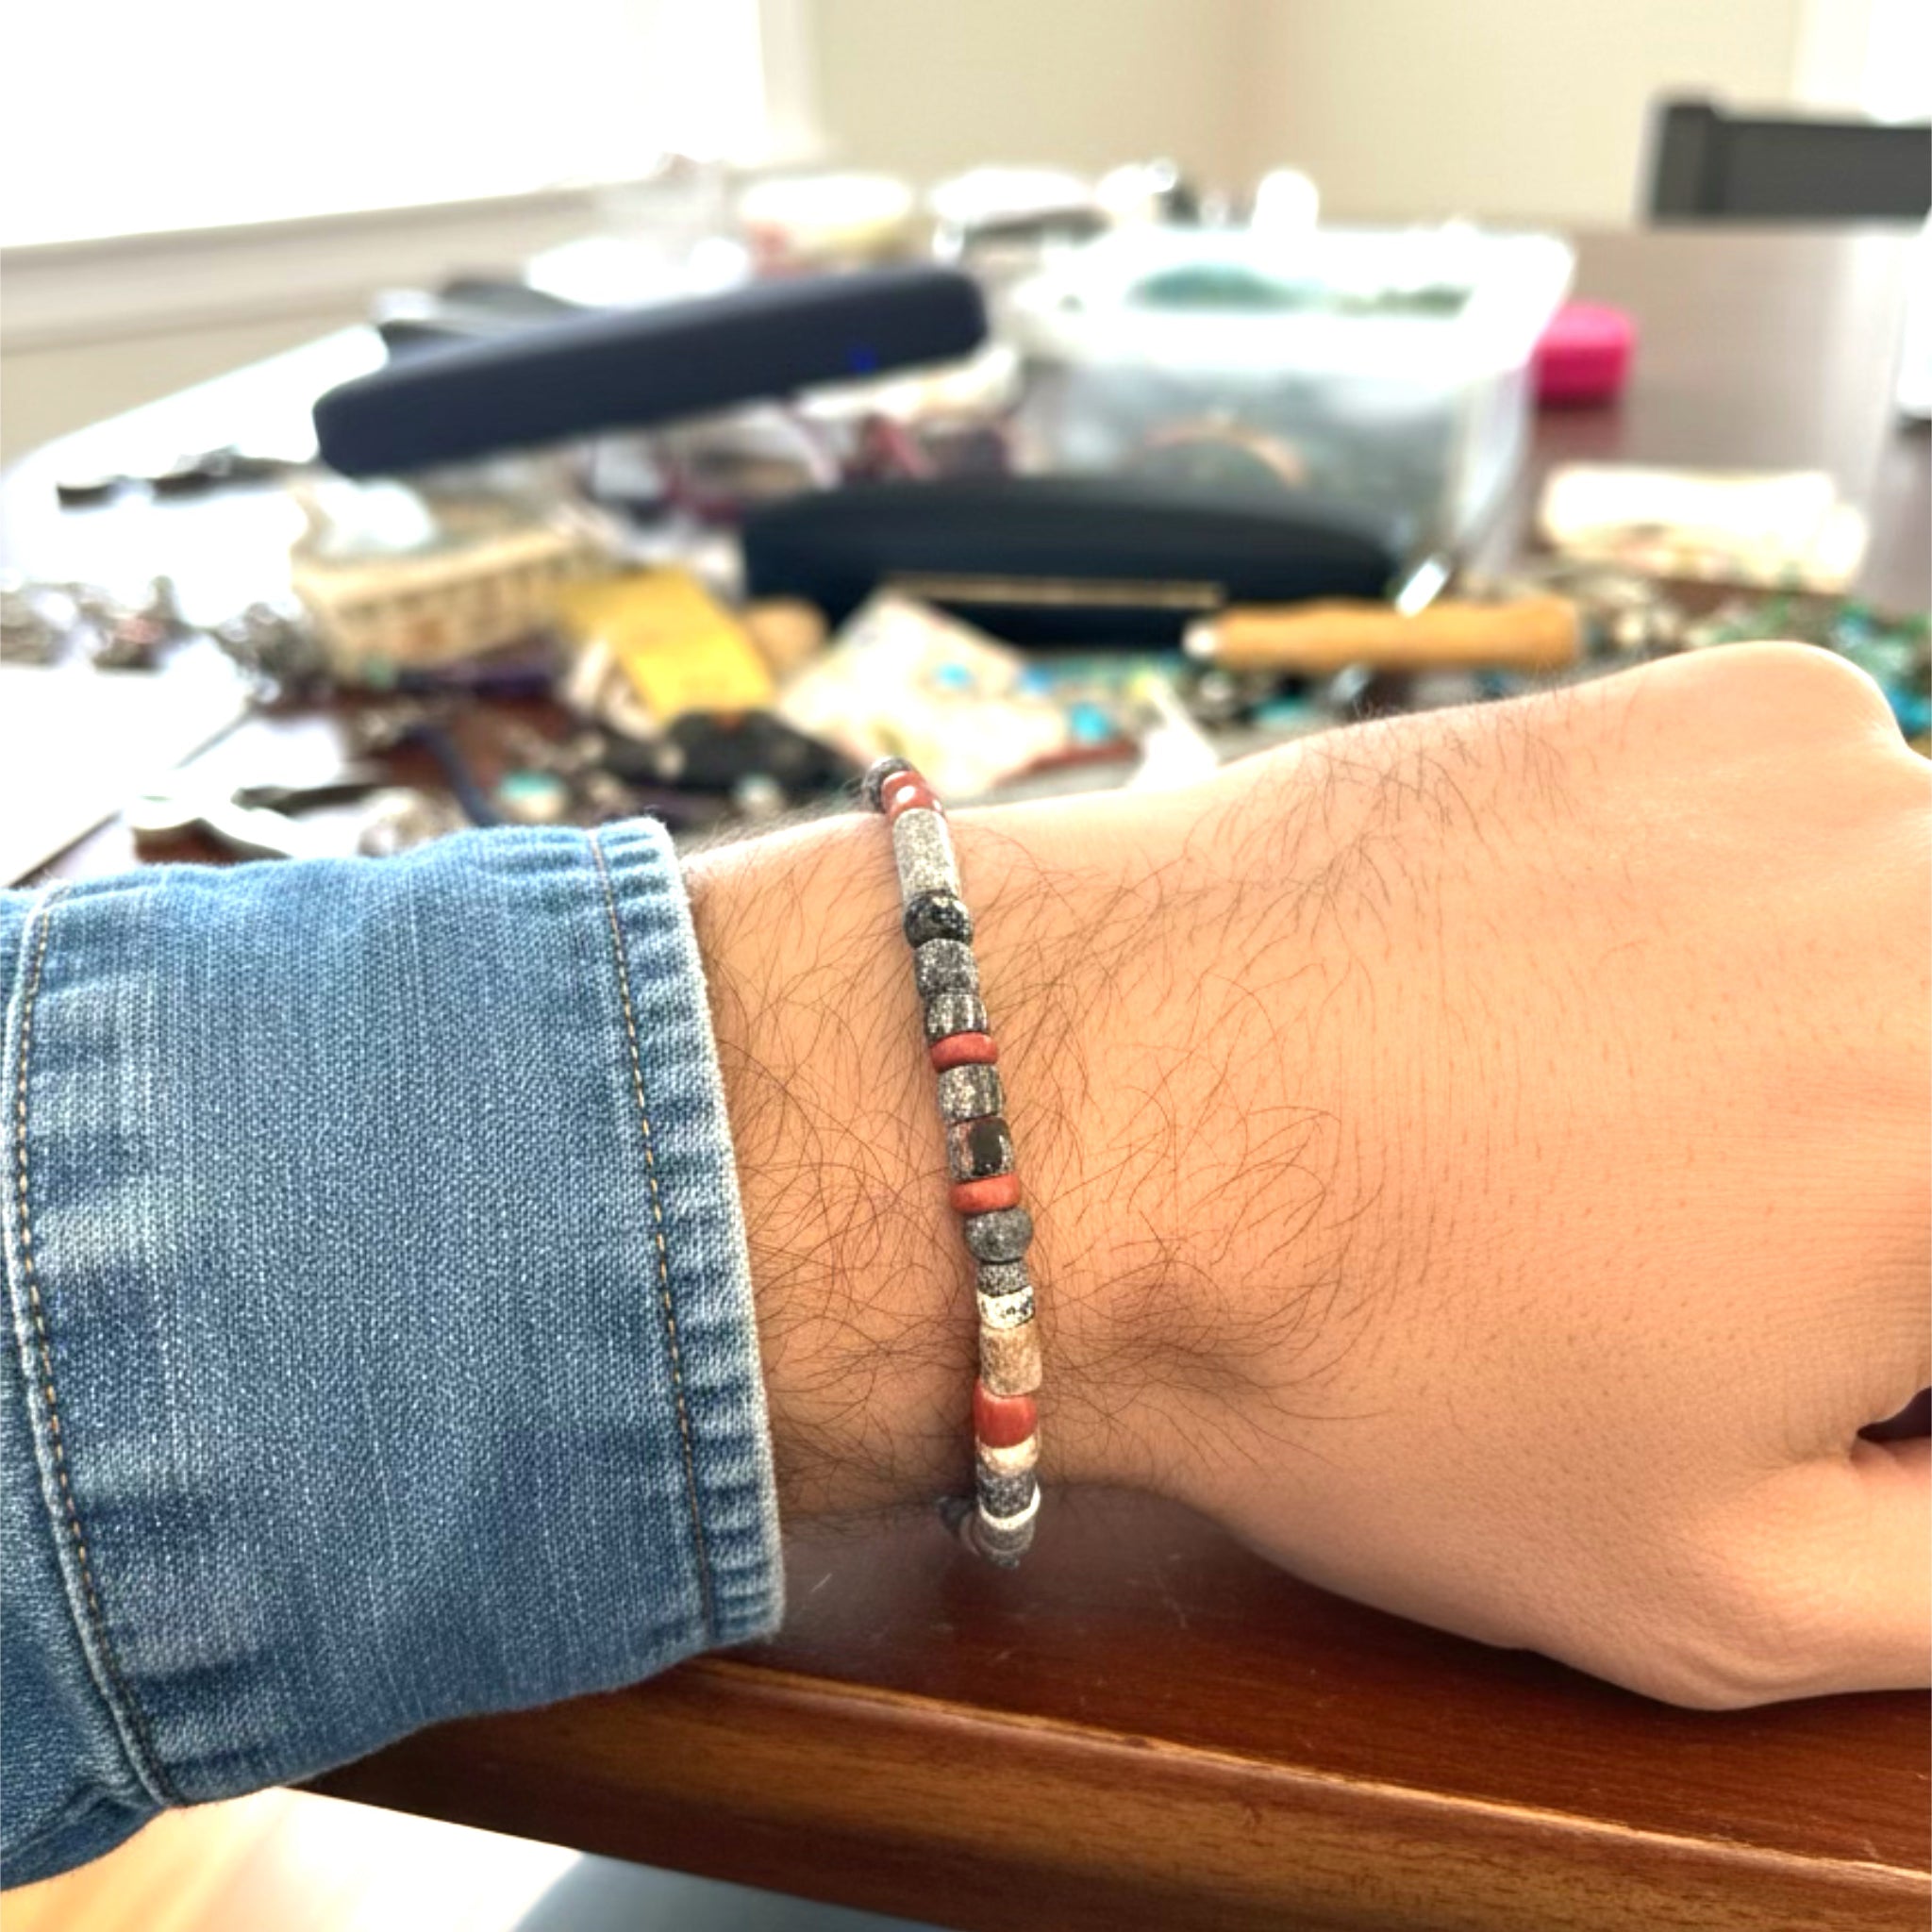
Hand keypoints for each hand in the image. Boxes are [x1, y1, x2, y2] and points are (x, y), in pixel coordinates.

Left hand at [686, 644, 1928, 1707]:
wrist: (1097, 1105)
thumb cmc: (1372, 1355)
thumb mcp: (1713, 1593)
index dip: (1881, 1338)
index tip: (1797, 1351)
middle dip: (1876, 1194)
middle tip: (1681, 1240)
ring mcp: (1853, 783)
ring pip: (1909, 955)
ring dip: (1821, 1044)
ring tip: (1588, 1115)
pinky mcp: (1719, 702)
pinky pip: (1812, 831)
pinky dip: (1741, 911)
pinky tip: (1562, 986)